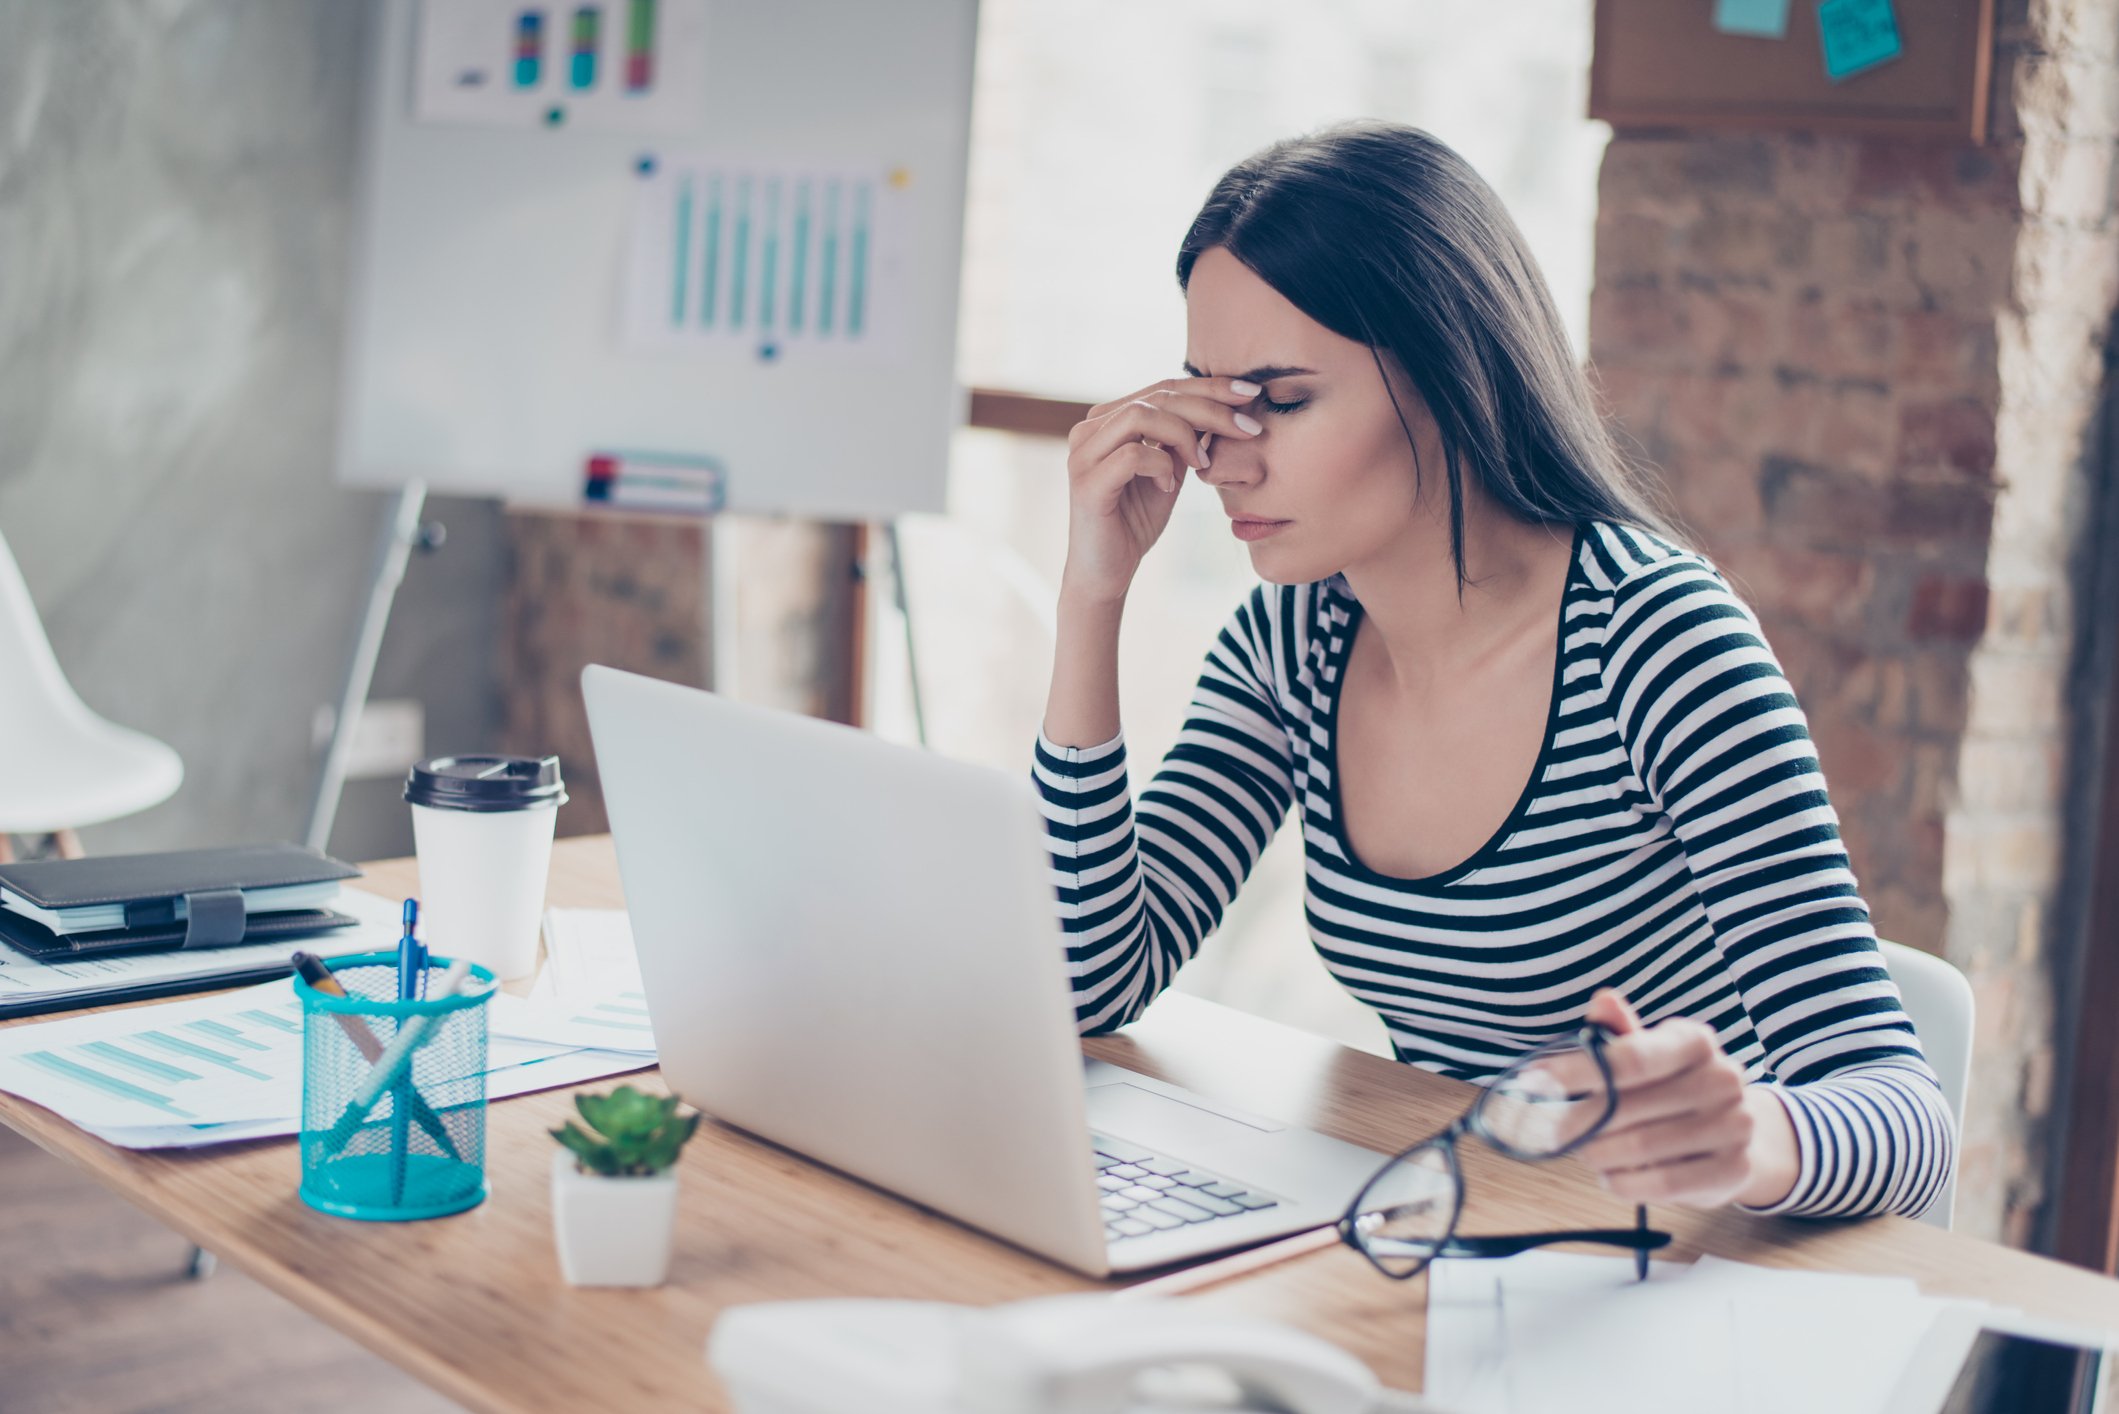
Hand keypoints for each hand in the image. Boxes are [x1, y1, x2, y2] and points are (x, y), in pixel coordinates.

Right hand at [1059, 376, 1263, 604]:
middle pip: (1158, 395)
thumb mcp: (1169, 472)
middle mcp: (1089, 429)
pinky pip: (1133, 454)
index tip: (1252, 393)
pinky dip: (1161, 466)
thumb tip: (1223, 407)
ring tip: (1203, 462)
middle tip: (1248, 427)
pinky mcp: (1086, 482)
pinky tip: (1170, 487)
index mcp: (1108, 420)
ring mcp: (1084, 453)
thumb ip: (1184, 440)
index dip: (1210, 387)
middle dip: (1211, 407)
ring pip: (1142, 415)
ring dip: (1185, 434)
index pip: (1165, 387)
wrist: (1106, 573)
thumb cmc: (1135, 522)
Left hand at [1555, 990, 1799, 1208]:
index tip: (1535, 1082)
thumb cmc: (1671, 1087)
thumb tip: (1603, 1000)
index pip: (1631, 1058)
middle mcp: (1723, 1079)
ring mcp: (1735, 1125)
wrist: (1733, 1135)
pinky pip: (1663, 1184)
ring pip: (1641, 1147)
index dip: (1577, 1072)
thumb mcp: (1647, 1053)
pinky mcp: (1735, 1169)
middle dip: (1579, 1122)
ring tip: (1587, 1152)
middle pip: (1628, 1107)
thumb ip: (1619, 1032)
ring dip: (1599, 1155)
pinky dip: (1624, 1183)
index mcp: (1696, 1041)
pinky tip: (1611, 1176)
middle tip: (1553, 1131)